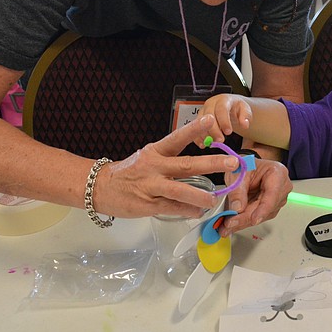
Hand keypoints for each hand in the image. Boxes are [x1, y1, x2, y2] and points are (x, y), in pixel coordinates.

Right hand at [95, 114, 240, 217]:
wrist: (99, 187)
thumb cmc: (130, 172)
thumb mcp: (149, 157)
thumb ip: (172, 159)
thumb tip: (202, 163)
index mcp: (156, 151)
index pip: (177, 137)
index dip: (194, 129)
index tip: (211, 120)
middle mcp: (154, 166)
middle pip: (186, 165)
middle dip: (211, 163)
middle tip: (231, 163)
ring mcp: (151, 186)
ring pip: (180, 190)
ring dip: (200, 196)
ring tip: (215, 199)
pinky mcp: (147, 205)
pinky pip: (172, 208)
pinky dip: (187, 210)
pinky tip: (198, 211)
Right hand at [198, 94, 252, 144]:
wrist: (230, 106)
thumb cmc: (236, 107)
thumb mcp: (245, 109)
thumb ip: (246, 116)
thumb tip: (244, 124)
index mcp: (223, 100)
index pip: (222, 109)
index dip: (224, 121)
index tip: (228, 132)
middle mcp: (211, 104)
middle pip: (209, 115)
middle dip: (214, 129)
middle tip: (220, 140)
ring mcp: (203, 111)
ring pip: (200, 122)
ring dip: (205, 134)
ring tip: (212, 143)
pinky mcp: (198, 119)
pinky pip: (195, 128)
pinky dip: (198, 137)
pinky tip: (203, 144)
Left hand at [220, 156, 291, 235]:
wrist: (246, 168)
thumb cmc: (246, 165)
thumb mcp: (238, 173)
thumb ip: (237, 190)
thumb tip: (237, 208)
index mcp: (278, 173)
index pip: (272, 194)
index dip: (263, 209)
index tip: (253, 220)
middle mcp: (281, 187)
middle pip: (266, 208)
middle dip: (246, 218)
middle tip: (229, 223)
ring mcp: (277, 199)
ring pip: (262, 216)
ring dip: (244, 222)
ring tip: (227, 225)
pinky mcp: (270, 208)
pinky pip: (258, 217)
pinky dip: (244, 220)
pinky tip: (233, 223)